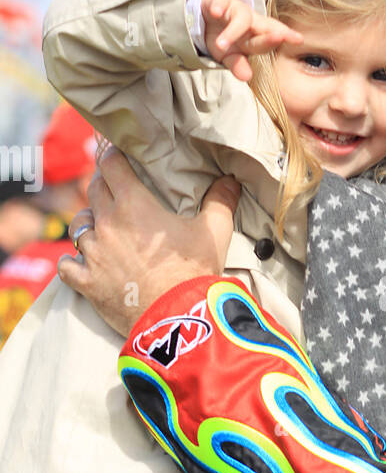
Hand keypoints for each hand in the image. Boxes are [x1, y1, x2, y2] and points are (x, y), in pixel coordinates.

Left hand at [57, 145, 239, 334]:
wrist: (177, 316)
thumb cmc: (195, 270)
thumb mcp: (215, 231)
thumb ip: (221, 201)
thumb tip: (232, 180)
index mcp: (133, 204)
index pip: (111, 165)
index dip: (113, 156)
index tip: (117, 155)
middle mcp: (107, 223)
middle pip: (93, 190)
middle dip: (103, 184)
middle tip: (114, 188)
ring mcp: (93, 253)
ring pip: (78, 225)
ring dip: (88, 221)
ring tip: (99, 225)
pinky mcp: (87, 282)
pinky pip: (67, 266)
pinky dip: (71, 262)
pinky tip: (78, 261)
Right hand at [202, 0, 301, 82]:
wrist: (205, 13)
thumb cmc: (224, 36)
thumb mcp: (229, 54)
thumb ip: (238, 65)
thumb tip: (247, 77)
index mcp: (255, 35)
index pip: (273, 37)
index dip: (287, 37)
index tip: (299, 40)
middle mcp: (250, 22)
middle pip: (262, 27)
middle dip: (269, 34)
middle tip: (278, 37)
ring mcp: (234, 10)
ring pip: (240, 19)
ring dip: (232, 32)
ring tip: (220, 45)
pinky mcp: (218, 1)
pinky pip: (219, 4)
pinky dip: (218, 8)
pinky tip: (217, 12)